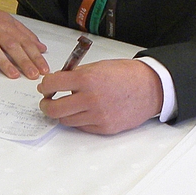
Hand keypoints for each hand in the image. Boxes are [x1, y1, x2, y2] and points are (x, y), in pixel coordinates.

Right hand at [0, 0, 49, 78]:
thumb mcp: (8, 21)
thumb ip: (25, 34)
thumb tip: (41, 47)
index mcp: (7, 25)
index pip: (25, 42)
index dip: (35, 56)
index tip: (43, 68)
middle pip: (12, 46)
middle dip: (24, 61)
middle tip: (33, 74)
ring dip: (5, 63)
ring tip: (15, 75)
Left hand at [37, 58, 163, 134]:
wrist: (150, 88)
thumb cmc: (126, 74)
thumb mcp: (98, 66)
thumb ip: (77, 75)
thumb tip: (59, 82)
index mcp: (87, 79)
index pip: (53, 84)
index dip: (45, 85)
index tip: (45, 86)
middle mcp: (90, 99)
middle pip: (53, 109)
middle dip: (46, 104)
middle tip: (48, 101)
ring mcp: (97, 116)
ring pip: (65, 120)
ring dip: (62, 113)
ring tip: (66, 106)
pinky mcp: (104, 128)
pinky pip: (81, 127)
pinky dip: (78, 120)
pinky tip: (83, 111)